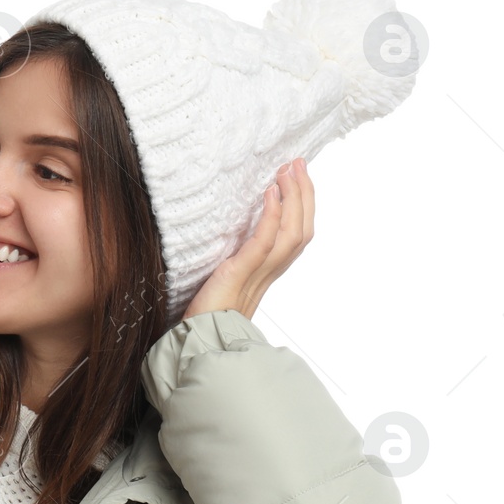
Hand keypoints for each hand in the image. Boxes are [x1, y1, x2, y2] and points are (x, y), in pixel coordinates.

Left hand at [182, 158, 314, 321]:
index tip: (298, 177)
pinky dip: (271, 217)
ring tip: (287, 170)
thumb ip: (236, 261)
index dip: (302, 206)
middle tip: (299, 163)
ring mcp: (257, 274)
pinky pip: (263, 243)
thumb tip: (233, 239)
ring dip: (293, 198)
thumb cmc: (206, 313)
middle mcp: (269, 273)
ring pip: (291, 233)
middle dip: (304, 194)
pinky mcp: (239, 274)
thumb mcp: (225, 279)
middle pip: (302, 230)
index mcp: (268, 273)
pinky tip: (269, 193)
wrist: (198, 340)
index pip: (296, 235)